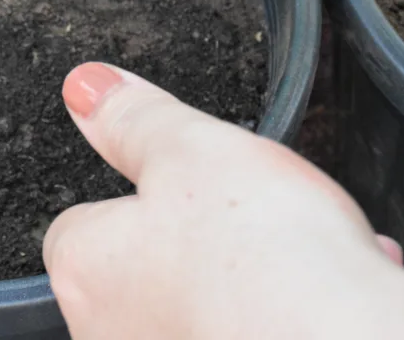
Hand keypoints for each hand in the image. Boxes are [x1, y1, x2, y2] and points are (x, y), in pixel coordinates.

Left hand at [47, 63, 403, 339]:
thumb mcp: (187, 147)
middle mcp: (107, 335)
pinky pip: (251, 332)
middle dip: (200, 246)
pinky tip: (322, 299)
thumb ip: (131, 117)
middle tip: (249, 227)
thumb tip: (87, 88)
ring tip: (296, 260)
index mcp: (81, 270)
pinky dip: (283, 317)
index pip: (84, 223)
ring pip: (207, 306)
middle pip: (146, 270)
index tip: (183, 192)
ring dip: (250, 282)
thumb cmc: (259, 257)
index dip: (140, 199)